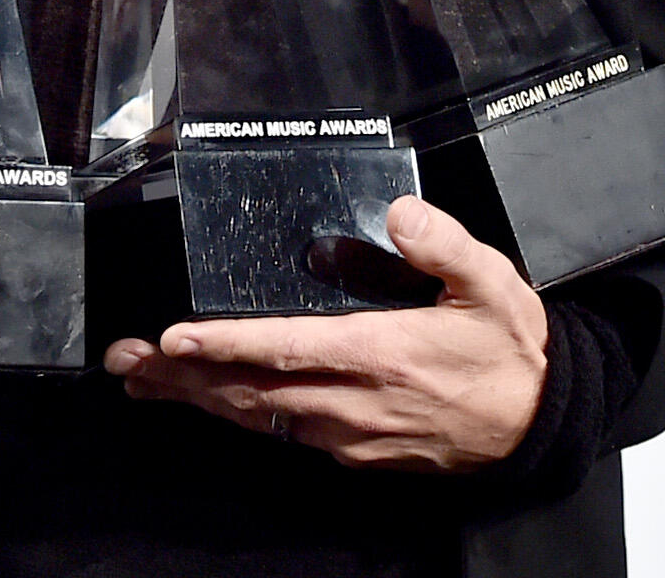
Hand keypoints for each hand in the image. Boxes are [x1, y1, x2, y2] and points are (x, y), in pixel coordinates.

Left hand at [104, 196, 547, 471]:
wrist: (538, 424)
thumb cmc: (509, 349)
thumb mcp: (492, 283)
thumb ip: (444, 244)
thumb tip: (399, 212)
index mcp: (381, 354)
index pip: (287, 348)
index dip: (226, 344)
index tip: (173, 338)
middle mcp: (355, 402)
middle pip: (251, 391)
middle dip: (183, 376)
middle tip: (125, 360)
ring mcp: (351, 434)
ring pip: (258, 416)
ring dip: (198, 398)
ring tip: (144, 380)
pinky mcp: (354, 452)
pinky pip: (283, 433)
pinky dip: (238, 414)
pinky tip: (211, 401)